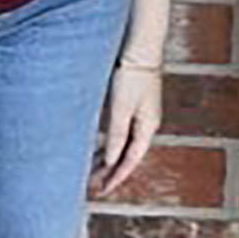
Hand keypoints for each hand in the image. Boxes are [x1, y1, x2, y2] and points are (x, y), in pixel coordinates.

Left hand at [92, 60, 162, 197]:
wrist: (140, 46)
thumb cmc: (132, 73)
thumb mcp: (121, 107)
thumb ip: (116, 134)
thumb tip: (111, 161)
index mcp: (147, 126)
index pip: (130, 160)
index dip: (116, 177)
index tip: (102, 191)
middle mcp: (146, 123)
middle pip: (127, 154)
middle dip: (110, 171)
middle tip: (92, 185)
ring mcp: (140, 113)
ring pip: (123, 143)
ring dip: (109, 157)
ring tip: (91, 170)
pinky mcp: (132, 102)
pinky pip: (120, 131)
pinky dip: (110, 141)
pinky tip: (98, 145)